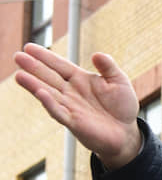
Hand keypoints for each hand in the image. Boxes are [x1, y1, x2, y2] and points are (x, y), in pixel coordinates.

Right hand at [14, 43, 142, 168]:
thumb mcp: (119, 81)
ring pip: (48, 93)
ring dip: (34, 85)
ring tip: (19, 75)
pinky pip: (59, 111)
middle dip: (34, 67)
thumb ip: (108, 67)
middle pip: (49, 77)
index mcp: (80, 79)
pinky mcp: (73, 122)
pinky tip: (40, 93)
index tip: (29, 47)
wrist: (126, 132)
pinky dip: (50, 103)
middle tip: (17, 56)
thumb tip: (97, 54)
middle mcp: (71, 92)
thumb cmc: (122, 106)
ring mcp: (70, 106)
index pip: (60, 65)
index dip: (46, 56)